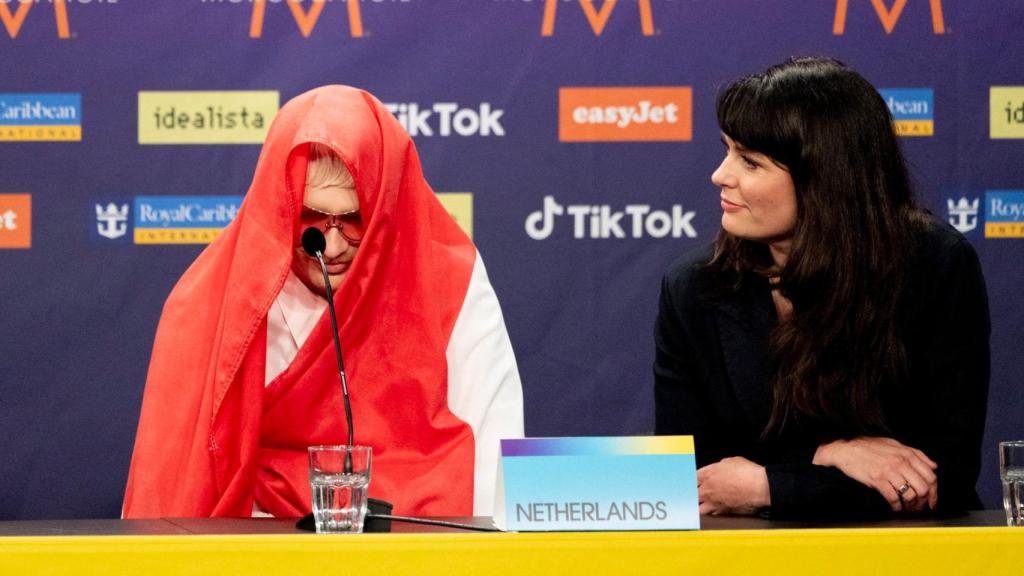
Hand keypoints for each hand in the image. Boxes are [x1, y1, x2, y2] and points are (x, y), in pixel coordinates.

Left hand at [697, 456, 769, 515]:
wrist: (760, 488)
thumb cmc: (748, 473)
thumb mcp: (732, 461)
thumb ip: (721, 466)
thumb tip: (720, 467)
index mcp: (708, 474)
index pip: (690, 479)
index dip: (690, 481)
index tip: (691, 483)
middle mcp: (708, 490)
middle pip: (691, 495)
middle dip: (692, 495)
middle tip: (693, 495)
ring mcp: (714, 503)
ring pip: (698, 509)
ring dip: (698, 507)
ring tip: (700, 506)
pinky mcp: (723, 512)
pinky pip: (712, 515)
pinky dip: (712, 514)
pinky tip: (714, 512)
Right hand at [813, 437, 937, 512]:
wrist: (846, 448)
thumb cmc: (869, 446)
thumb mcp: (894, 443)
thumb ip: (916, 453)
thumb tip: (933, 466)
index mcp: (906, 454)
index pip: (930, 476)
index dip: (934, 492)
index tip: (932, 501)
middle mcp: (900, 462)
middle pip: (923, 488)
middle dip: (925, 502)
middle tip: (921, 508)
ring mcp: (889, 471)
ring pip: (910, 495)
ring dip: (911, 506)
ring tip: (908, 510)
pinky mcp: (877, 479)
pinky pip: (893, 498)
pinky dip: (897, 507)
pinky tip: (896, 508)